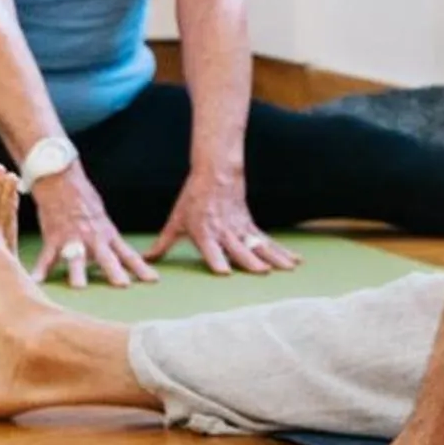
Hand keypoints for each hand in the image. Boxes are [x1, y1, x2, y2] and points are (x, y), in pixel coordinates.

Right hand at [29, 163, 155, 288]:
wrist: (60, 179)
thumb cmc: (82, 197)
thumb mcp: (101, 217)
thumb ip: (107, 237)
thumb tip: (115, 254)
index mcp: (107, 233)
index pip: (128, 254)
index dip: (141, 268)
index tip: (153, 281)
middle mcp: (93, 237)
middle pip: (106, 258)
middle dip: (115, 272)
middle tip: (123, 286)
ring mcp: (73, 238)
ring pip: (76, 258)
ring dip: (78, 273)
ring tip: (79, 288)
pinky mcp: (54, 237)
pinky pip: (47, 257)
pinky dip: (41, 270)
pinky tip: (37, 281)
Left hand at [152, 168, 300, 275]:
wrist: (216, 172)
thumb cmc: (193, 199)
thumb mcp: (176, 220)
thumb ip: (163, 243)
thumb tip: (147, 259)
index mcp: (204, 231)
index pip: (210, 248)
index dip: (216, 259)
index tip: (224, 272)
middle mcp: (224, 231)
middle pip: (239, 249)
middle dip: (250, 261)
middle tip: (262, 272)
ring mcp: (240, 229)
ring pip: (259, 246)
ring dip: (274, 258)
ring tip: (286, 269)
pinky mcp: (251, 226)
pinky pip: (268, 241)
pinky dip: (283, 251)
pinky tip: (295, 261)